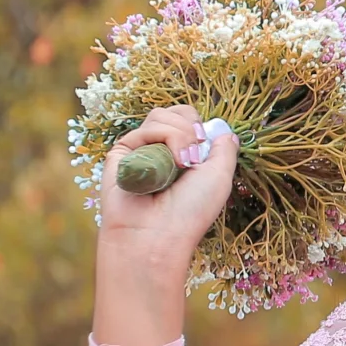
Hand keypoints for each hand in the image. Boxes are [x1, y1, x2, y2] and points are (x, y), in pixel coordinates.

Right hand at [92, 106, 237, 345]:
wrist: (156, 234)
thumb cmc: (191, 211)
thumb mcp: (220, 175)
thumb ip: (224, 147)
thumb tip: (222, 126)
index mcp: (185, 155)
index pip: (190, 118)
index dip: (200, 125)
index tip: (206, 147)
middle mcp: (162, 151)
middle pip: (176, 112)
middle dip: (191, 128)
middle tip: (194, 157)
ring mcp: (141, 151)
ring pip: (160, 116)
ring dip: (179, 134)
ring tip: (181, 163)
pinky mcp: (120, 153)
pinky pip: (143, 129)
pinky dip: (161, 140)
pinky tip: (164, 163)